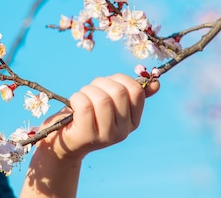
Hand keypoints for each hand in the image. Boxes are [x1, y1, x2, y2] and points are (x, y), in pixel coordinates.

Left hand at [42, 73, 159, 160]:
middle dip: (100, 83)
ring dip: (87, 91)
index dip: (118, 79)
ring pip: (102, 98)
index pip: (136, 91)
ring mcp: (107, 136)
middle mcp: (124, 131)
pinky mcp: (88, 135)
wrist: (63, 141)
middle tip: (90, 91)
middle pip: (119, 92)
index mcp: (133, 121)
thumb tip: (156, 83)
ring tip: (81, 98)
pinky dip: (76, 98)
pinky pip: (85, 105)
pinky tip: (73, 104)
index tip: (106, 85)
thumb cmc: (86, 116)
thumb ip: (131, 95)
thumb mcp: (110, 105)